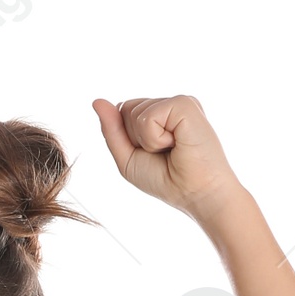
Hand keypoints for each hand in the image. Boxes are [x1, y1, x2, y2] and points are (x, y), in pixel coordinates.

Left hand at [91, 95, 239, 219]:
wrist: (197, 194)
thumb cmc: (167, 181)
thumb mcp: (129, 159)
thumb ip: (112, 131)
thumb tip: (96, 101)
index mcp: (160, 115)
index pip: (123, 112)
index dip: (129, 139)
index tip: (154, 155)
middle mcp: (170, 105)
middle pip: (126, 108)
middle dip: (135, 139)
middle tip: (164, 153)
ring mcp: (178, 102)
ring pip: (134, 111)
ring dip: (146, 141)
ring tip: (172, 150)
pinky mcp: (185, 103)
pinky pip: (148, 116)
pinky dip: (155, 138)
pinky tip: (177, 143)